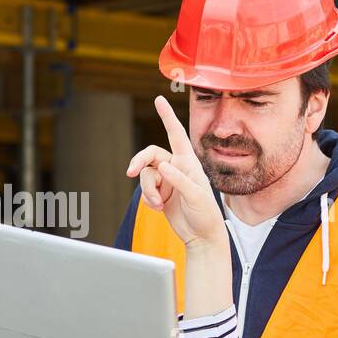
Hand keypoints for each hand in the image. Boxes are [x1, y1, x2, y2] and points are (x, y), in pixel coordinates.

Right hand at [125, 95, 225, 247]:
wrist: (201, 237)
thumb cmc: (206, 215)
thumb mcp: (196, 197)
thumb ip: (180, 181)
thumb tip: (162, 167)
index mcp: (189, 163)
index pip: (176, 135)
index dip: (167, 117)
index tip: (159, 99)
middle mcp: (176, 168)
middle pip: (149, 155)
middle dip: (138, 162)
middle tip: (130, 172)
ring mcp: (166, 181)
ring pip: (145, 176)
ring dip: (147, 190)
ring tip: (158, 205)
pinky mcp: (159, 194)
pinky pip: (144, 190)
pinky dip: (148, 200)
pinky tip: (160, 209)